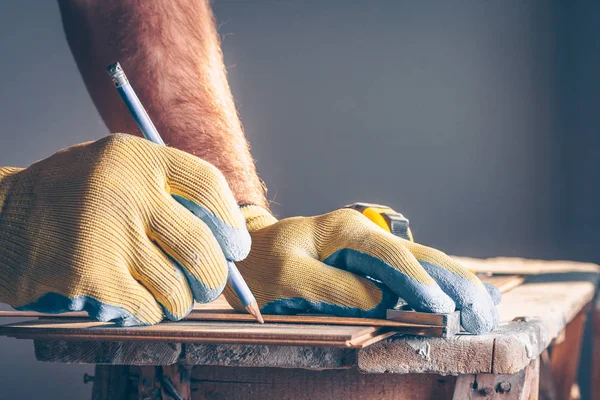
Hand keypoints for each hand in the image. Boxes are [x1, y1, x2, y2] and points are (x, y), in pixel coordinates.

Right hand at [0, 134, 249, 325]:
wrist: (1, 220)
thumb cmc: (75, 197)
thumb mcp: (120, 168)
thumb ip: (169, 191)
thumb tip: (227, 239)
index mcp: (139, 159)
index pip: (210, 188)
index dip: (232, 223)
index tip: (236, 246)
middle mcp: (126, 194)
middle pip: (203, 248)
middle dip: (216, 277)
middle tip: (210, 283)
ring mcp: (107, 238)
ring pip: (178, 289)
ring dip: (181, 300)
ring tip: (168, 293)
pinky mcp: (90, 280)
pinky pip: (146, 311)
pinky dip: (149, 312)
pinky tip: (132, 298)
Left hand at [224, 205, 497, 333]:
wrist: (251, 255)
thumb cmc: (262, 265)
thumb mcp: (287, 275)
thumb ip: (332, 287)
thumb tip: (380, 300)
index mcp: (344, 230)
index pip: (390, 256)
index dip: (418, 282)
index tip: (443, 306)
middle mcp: (363, 235)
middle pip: (417, 255)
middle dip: (451, 280)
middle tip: (483, 305)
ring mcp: (368, 250)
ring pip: (419, 264)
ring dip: (451, 283)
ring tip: (484, 303)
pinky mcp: (369, 266)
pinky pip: (407, 275)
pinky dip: (435, 287)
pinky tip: (459, 296)